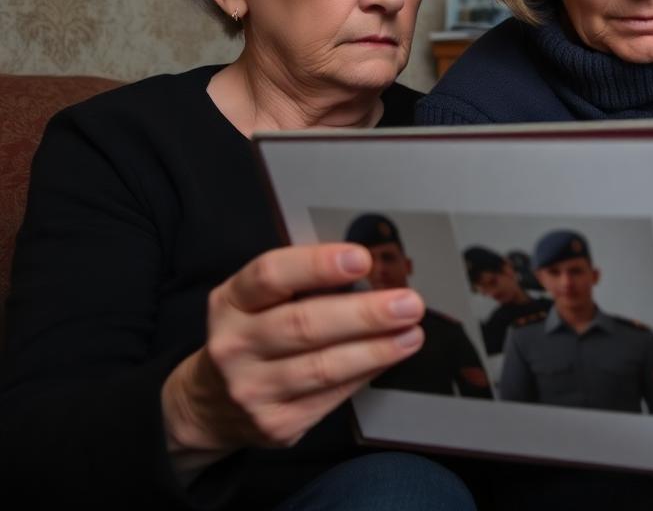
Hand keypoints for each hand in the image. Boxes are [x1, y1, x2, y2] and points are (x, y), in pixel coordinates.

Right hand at [161, 243, 425, 454]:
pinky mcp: (275, 423)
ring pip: (323, 367)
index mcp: (231, 303)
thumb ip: (301, 285)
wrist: (210, 404)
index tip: (362, 259)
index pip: (270, 276)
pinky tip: (389, 358)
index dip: (317, 265)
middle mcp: (234, 345)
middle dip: (364, 313)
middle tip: (408, 303)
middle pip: (304, 325)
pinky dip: (365, 374)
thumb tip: (375, 273)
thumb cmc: (252, 336)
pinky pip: (331, 397)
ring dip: (376, 349)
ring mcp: (252, 389)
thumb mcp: (256, 302)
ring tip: (411, 334)